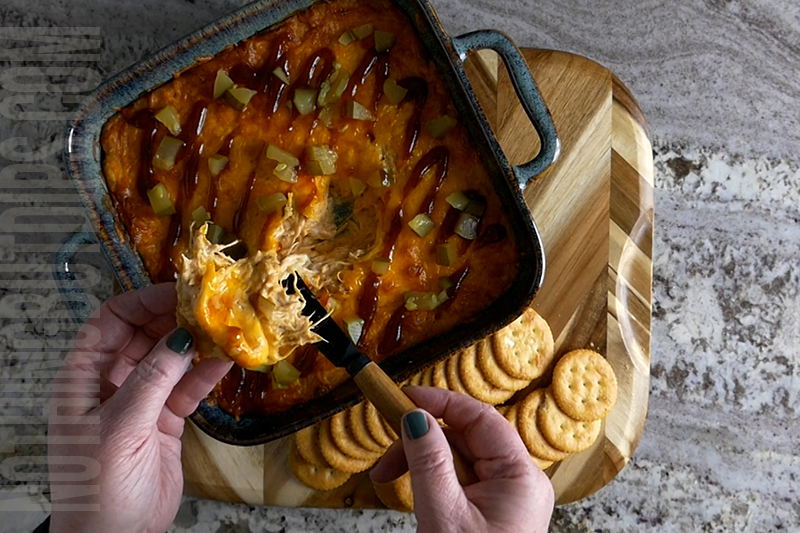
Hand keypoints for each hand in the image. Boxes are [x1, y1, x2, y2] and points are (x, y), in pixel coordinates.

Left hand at [48, 283, 232, 532]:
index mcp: (83, 378)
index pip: (110, 322)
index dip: (141, 302)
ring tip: (225, 330)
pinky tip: (226, 362)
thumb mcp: (121, 427)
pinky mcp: (166, 420)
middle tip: (210, 307)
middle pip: (145, 335)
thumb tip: (180, 337)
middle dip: (175, 319)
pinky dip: (206, 374)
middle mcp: (111, 382)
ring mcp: (141, 400)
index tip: (177, 292)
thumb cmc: (98, 487)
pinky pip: (187, 388)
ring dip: (196, 345)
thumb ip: (152, 380)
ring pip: (171, 359)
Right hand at [370, 387, 553, 532]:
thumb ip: (428, 462)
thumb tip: (416, 418)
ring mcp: (508, 496)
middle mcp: (520, 481)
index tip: (405, 399)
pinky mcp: (494, 509)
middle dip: (423, 440)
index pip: (480, 418)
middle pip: (466, 437)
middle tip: (386, 454)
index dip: (441, 402)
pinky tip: (412, 490)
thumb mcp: (443, 514)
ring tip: (388, 479)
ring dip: (422, 461)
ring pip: (460, 457)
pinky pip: (461, 479)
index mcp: (521, 476)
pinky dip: (432, 479)